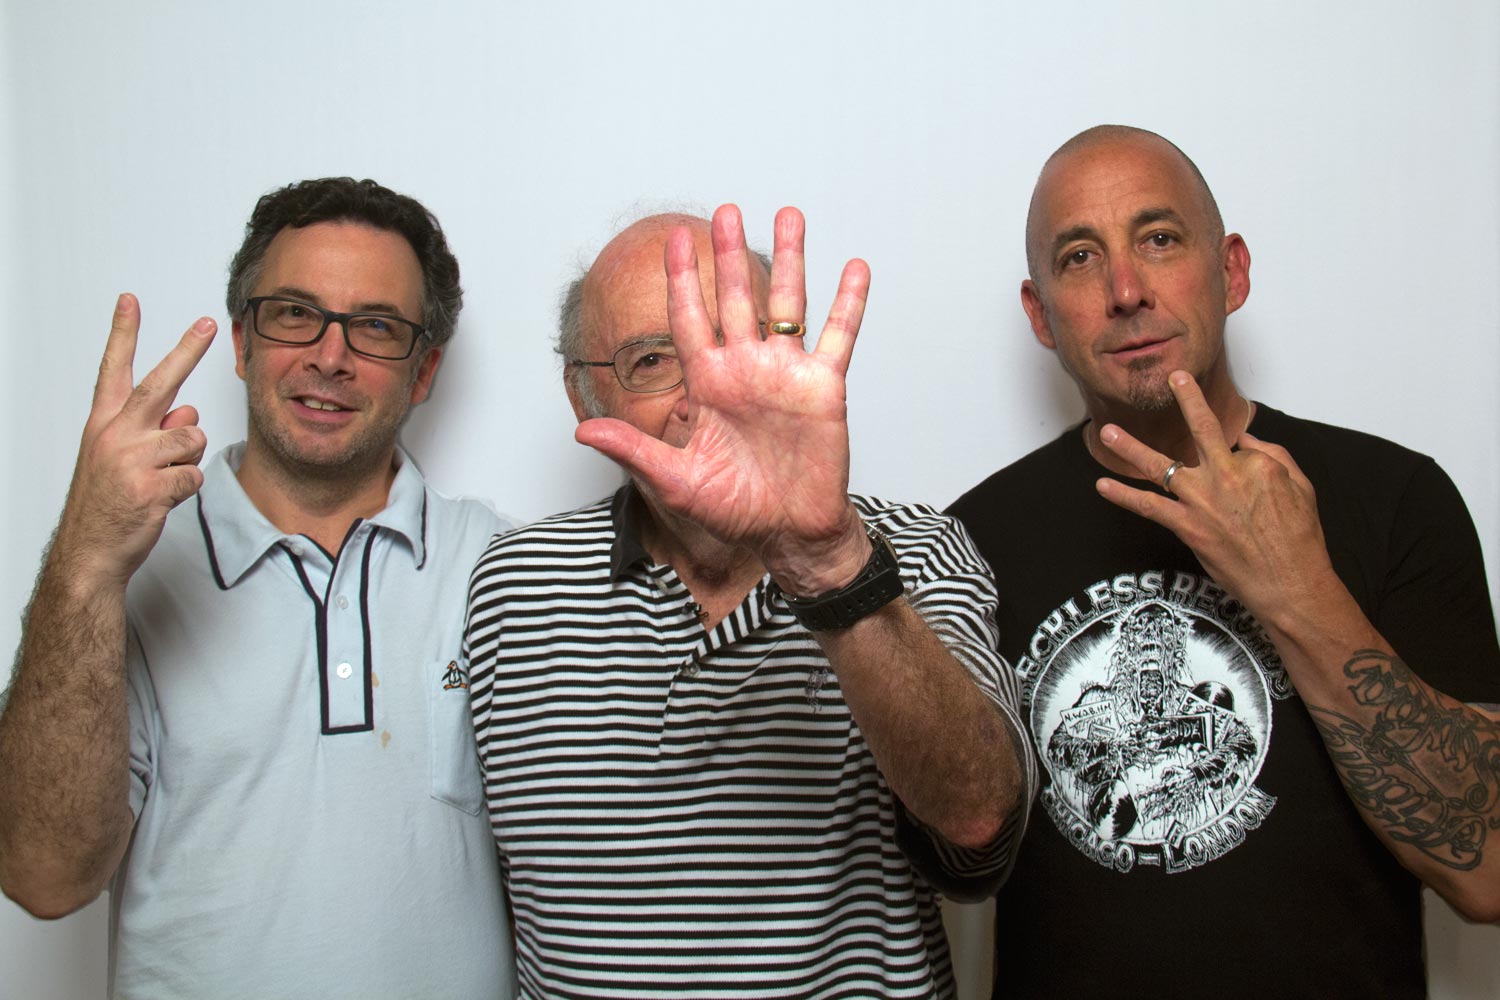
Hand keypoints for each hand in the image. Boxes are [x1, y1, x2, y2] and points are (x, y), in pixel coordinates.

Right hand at [55, 294, 215, 585]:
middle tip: (207, 323)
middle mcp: (116, 434)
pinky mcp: (151, 486)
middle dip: (187, 349)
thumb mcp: (122, 459)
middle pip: (161, 384)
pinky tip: (161, 500)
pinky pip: (194, 475)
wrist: (90, 551)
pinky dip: (186, 489)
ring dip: (187, 461)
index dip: (123, 334)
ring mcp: (132, 459)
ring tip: (160, 481)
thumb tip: (187, 411)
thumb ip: (153, 430)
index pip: (114, 369)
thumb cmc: (109, 503)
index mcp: (104, 424)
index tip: (130, 300)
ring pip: (192, 439)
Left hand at [574, 205, 871, 594]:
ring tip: (789, 215)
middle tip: (723, 212)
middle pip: (736, 299)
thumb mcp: (675, 481)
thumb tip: (582, 433)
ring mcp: (786, 373)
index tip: (674, 239)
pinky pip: (838, 336)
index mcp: (709, 384)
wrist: (788, 532)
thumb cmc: (735, 509)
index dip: (682, 279)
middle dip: (728, 255)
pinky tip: (853, 268)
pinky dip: (848, 303)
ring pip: (788, 304)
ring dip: (789, 260)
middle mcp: (746, 369)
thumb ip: (633, 451)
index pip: (690, 319)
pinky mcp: (824, 387)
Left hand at [1093, 371, 1335, 622]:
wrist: (1290, 582)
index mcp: (1257, 464)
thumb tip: (1246, 440)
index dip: (1241, 460)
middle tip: (1171, 378)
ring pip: (1160, 466)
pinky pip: (1149, 507)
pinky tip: (1104, 486)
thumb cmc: (1298, 538)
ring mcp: (1202, 501)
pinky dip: (1124, 496)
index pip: (1238, 447)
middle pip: (1201, 429)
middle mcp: (1226, 476)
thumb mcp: (1301, 486)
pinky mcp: (1187, 526)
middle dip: (1188, 400)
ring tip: (1108, 432)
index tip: (1246, 477)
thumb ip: (1272, 456)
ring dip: (1131, 448)